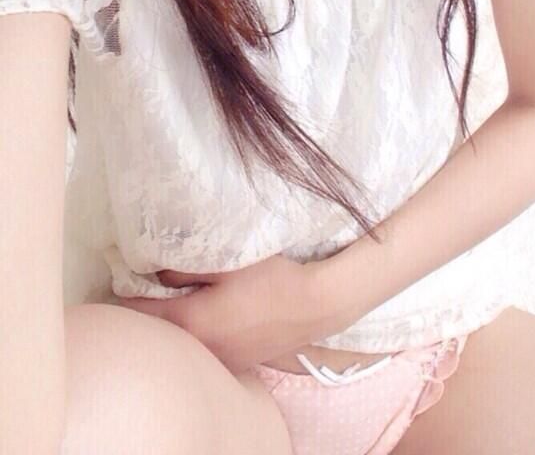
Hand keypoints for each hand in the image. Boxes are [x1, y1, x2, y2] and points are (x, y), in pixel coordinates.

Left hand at [116, 254, 326, 374]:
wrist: (314, 305)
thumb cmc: (269, 279)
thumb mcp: (223, 263)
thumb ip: (181, 267)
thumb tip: (153, 269)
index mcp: (188, 322)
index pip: (138, 313)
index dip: (127, 290)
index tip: (127, 271)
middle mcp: (198, 350)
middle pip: (156, 331)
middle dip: (147, 308)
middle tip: (147, 280)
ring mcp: (217, 362)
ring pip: (179, 342)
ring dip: (172, 322)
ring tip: (176, 296)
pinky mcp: (235, 364)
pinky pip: (202, 349)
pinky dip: (195, 333)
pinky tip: (207, 314)